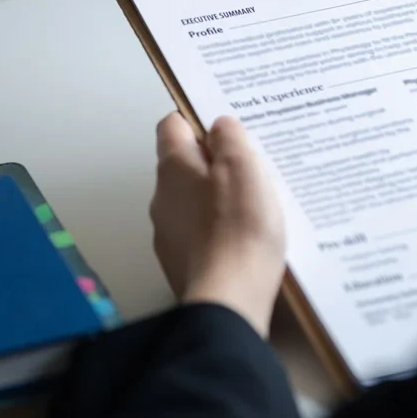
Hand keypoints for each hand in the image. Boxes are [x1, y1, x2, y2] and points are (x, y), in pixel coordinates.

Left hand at [149, 112, 285, 336]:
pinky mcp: (180, 263)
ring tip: (254, 206)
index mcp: (173, 167)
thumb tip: (219, 125)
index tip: (225, 128)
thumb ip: (229, 136)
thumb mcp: (242, 165)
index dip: (196, 120)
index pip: (171, 125)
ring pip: (191, 202)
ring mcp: (167, 233)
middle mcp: (161, 197)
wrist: (228, 297)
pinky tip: (245, 240)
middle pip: (183, 166)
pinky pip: (199, 235)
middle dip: (212, 163)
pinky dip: (218, 232)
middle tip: (250, 167)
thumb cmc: (238, 226)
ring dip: (216, 199)